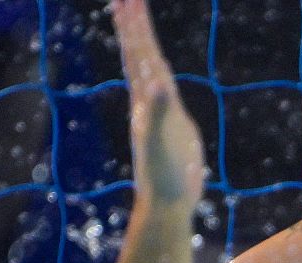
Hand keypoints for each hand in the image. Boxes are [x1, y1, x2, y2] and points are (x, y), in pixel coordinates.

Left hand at [115, 0, 204, 205]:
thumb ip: (158, 113)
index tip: (129, 0)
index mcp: (146, 101)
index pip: (140, 56)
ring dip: (142, 44)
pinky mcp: (172, 122)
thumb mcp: (160, 144)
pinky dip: (158, 71)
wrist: (166, 203)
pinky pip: (162, 88)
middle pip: (139, 55)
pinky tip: (158, 67)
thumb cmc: (163, 178)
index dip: (135, 28)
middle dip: (134, 25)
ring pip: (147, 68)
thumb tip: (158, 84)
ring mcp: (158, 110)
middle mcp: (147, 101)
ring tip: (136, 20)